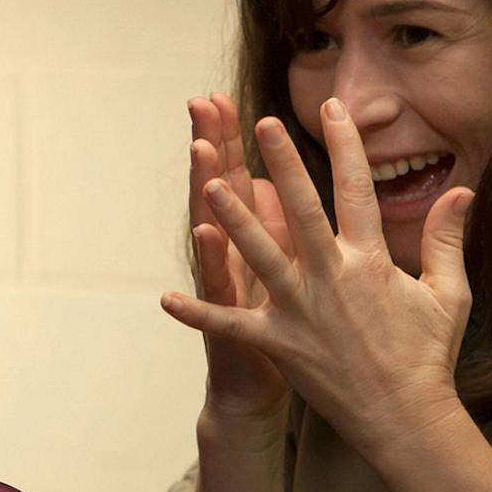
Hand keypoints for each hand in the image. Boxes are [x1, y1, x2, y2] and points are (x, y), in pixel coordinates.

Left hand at [163, 98, 471, 462]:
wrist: (407, 418)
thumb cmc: (428, 355)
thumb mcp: (450, 294)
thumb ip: (448, 239)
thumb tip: (464, 190)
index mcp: (371, 262)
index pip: (357, 190)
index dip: (345, 145)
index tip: (332, 107)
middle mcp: (332, 278)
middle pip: (302, 210)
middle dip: (283, 164)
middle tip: (262, 123)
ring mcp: (302, 311)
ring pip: (260, 256)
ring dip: (233, 220)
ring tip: (208, 185)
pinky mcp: (279, 344)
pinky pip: (232, 325)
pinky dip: (199, 313)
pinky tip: (166, 299)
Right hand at [171, 94, 288, 435]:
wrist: (261, 394)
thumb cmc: (285, 332)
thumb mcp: (289, 274)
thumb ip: (287, 226)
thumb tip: (275, 184)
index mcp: (257, 242)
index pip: (243, 179)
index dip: (234, 140)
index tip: (222, 97)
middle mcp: (237, 259)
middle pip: (224, 194)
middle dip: (216, 149)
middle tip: (204, 105)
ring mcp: (233, 294)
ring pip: (218, 243)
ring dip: (211, 209)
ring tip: (205, 172)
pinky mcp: (236, 333)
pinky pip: (218, 310)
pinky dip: (202, 289)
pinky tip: (203, 254)